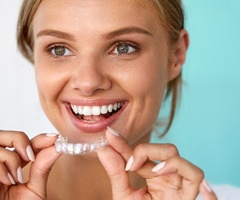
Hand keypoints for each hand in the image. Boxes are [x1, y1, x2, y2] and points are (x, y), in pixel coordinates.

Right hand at [0, 130, 60, 199]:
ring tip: (16, 178)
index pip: (26, 142)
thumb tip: (57, 147)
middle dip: (21, 141)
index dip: (40, 138)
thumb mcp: (34, 190)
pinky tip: (7, 182)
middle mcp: (0, 163)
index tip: (55, 139)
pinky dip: (1, 168)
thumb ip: (43, 168)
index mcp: (14, 165)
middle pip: (7, 135)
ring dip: (11, 159)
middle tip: (31, 156)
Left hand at [98, 128, 215, 199]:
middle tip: (130, 165)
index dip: (125, 143)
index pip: (141, 153)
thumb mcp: (124, 195)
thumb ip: (116, 172)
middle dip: (147, 150)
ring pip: (181, 160)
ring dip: (167, 160)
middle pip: (167, 150)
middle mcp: (168, 178)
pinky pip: (196, 177)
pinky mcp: (187, 198)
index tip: (110, 135)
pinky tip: (165, 173)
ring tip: (150, 170)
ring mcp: (179, 187)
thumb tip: (103, 149)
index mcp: (154, 175)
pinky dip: (187, 172)